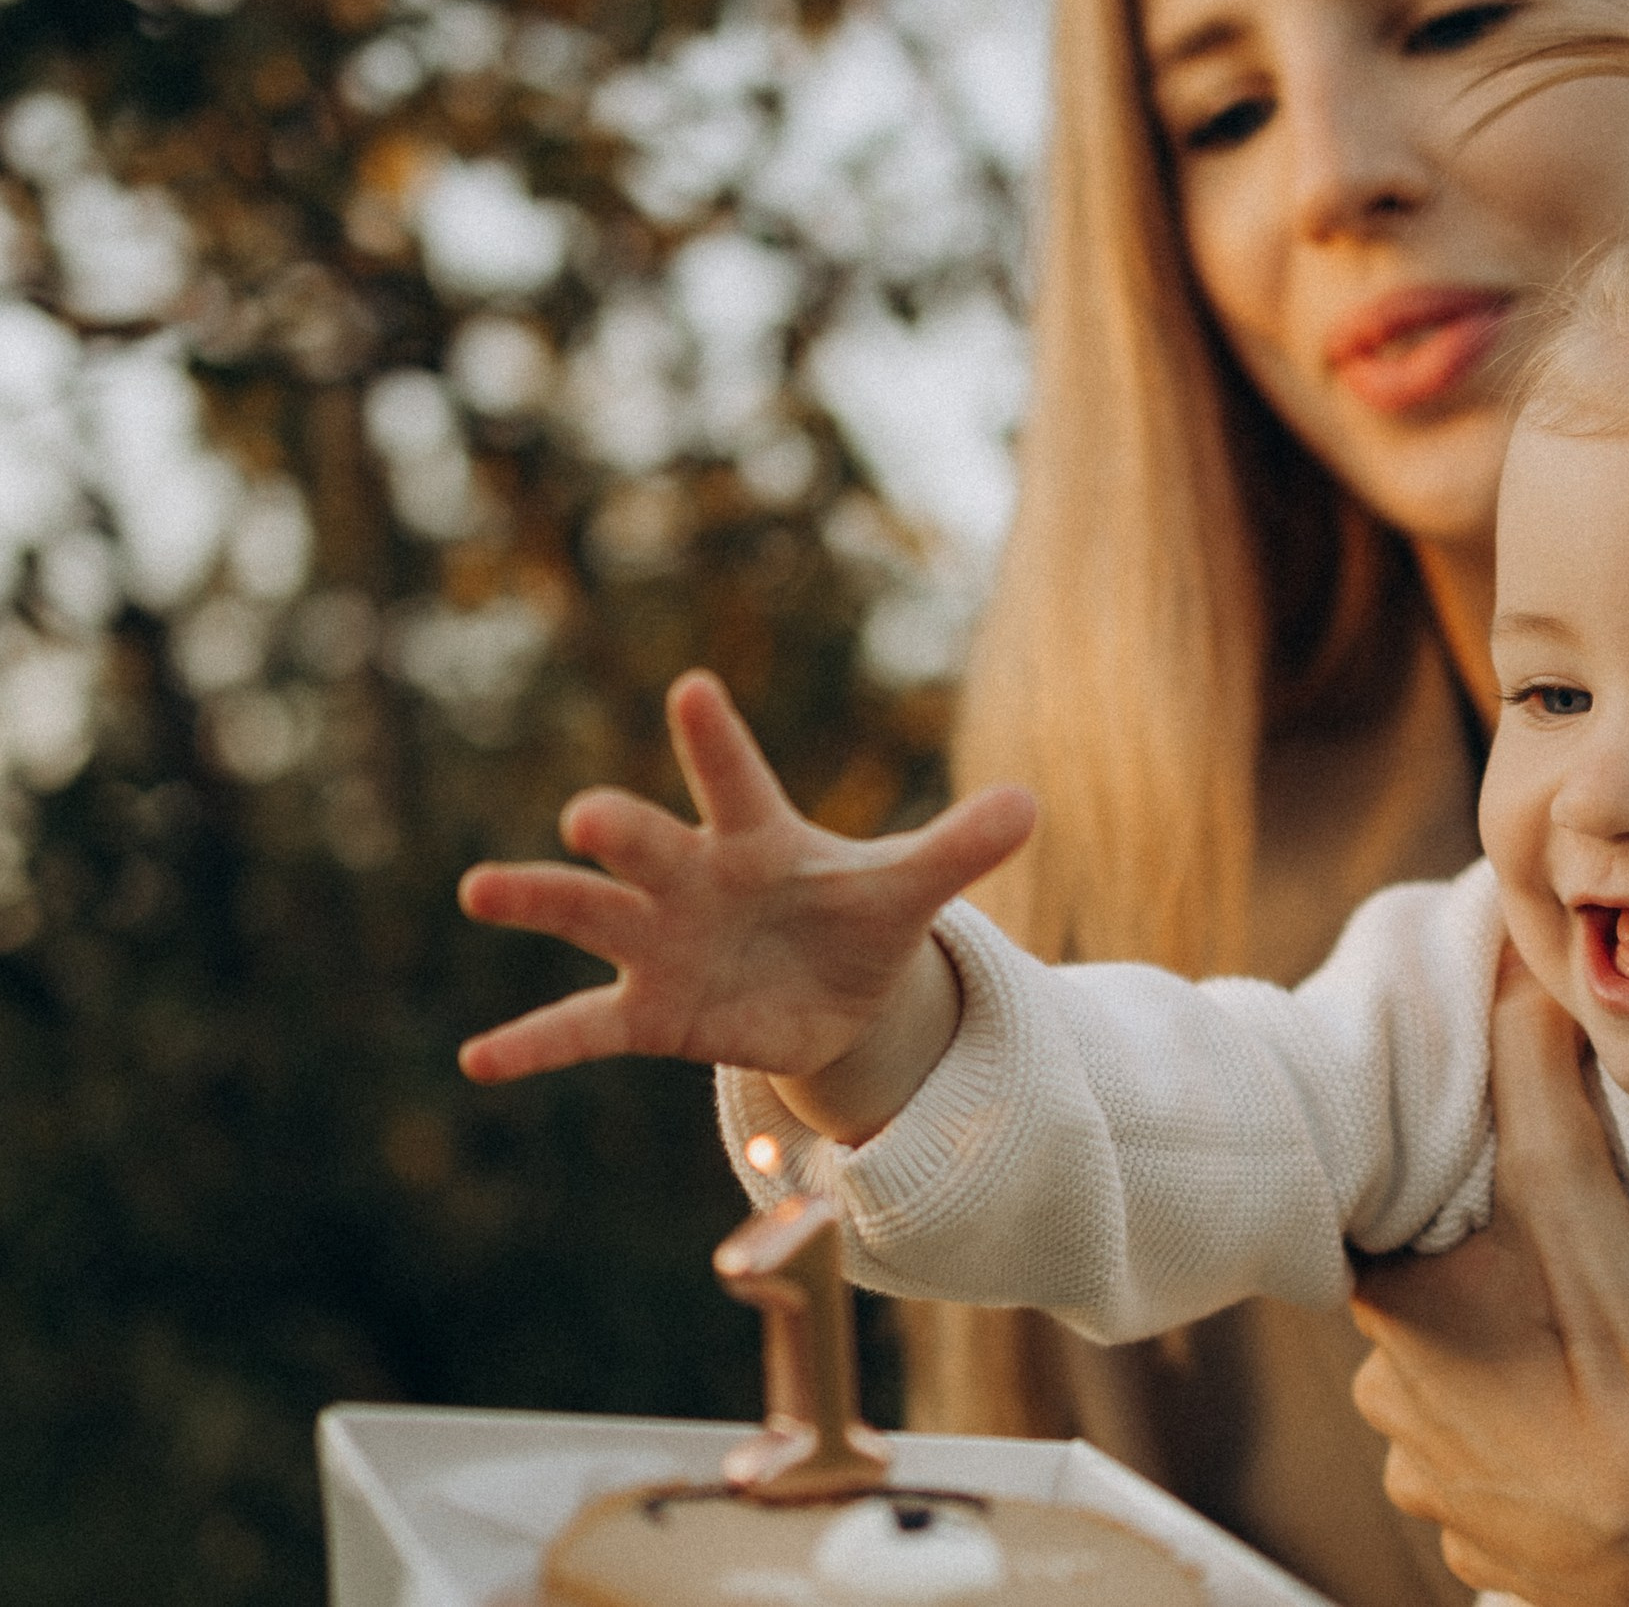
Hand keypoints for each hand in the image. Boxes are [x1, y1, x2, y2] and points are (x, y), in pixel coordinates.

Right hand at [455, 670, 1033, 1142]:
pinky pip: (582, 1028)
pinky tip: (477, 1061)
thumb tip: (1032, 802)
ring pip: (592, 917)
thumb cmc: (857, 918)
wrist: (834, 992)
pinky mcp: (650, 1014)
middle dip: (620, 832)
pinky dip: (534, 1045)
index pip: (736, 778)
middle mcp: (693, 878)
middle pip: (649, 846)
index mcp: (757, 836)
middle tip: (586, 817)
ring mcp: (660, 944)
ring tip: (480, 888)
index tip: (692, 687)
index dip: (716, 739)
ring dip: (540, 902)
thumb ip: (959, 847)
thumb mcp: (911, 889)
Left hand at [1348, 955, 1628, 1605]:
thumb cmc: (1620, 1363)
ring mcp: (1432, 1488)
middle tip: (1561, 1278)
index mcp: (1386, 1310)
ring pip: (1457, 1400)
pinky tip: (1589, 1435)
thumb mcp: (1575, 1190)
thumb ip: (1536, 1071)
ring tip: (1584, 1363)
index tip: (1495, 1206)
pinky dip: (1533, 1458)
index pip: (1381, 1229)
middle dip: (1483, 1291)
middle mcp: (1386, 1404)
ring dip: (1507, 1381)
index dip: (1438, 1207)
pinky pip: (1492, 1480)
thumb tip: (1514, 973)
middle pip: (1424, 1311)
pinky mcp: (1482, 1552)